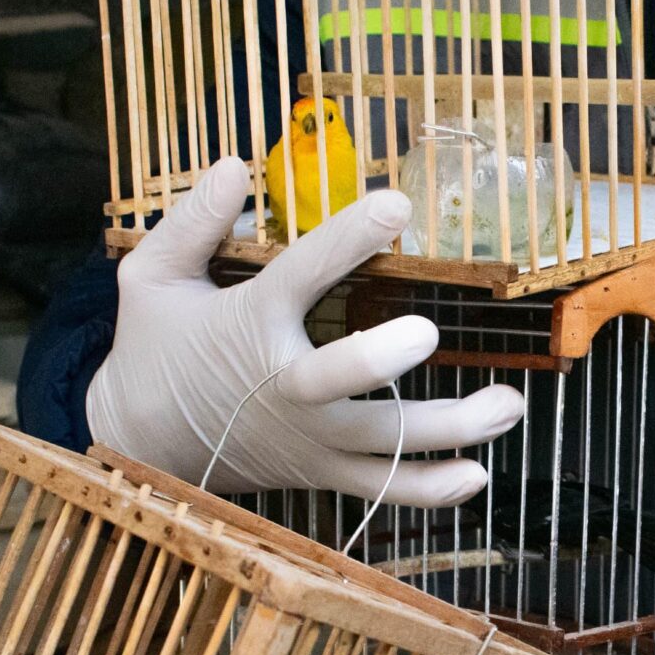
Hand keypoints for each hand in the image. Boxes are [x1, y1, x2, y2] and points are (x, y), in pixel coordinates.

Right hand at [86, 155, 524, 502]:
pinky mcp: (323, 470)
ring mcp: (309, 437)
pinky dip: (429, 489)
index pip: (300, 275)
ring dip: (450, 429)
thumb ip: (191, 222)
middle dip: (377, 360)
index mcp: (249, 325)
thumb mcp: (150, 276)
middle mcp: (285, 386)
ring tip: (510, 403)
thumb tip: (232, 165)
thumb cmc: (156, 348)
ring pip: (382, 442)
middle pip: (335, 382)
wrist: (143, 442)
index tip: (395, 205)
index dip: (346, 239)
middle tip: (426, 334)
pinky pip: (382, 489)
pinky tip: (477, 475)